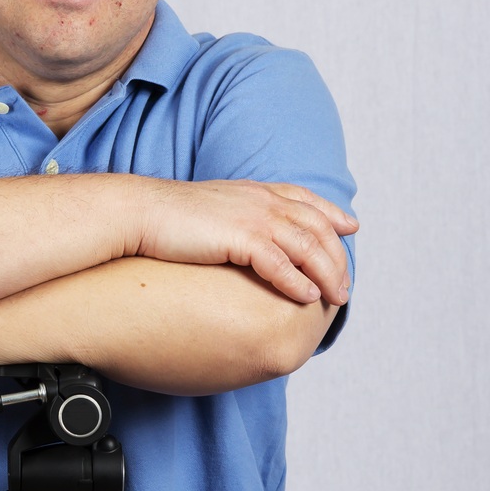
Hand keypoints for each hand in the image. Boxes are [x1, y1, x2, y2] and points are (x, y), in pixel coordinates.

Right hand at [133, 177, 355, 304]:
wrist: (138, 213)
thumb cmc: (166, 220)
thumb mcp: (211, 211)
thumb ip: (235, 219)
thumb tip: (241, 240)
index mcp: (255, 192)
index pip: (305, 199)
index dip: (332, 213)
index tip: (351, 227)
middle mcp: (261, 200)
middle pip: (316, 226)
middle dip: (336, 257)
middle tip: (345, 286)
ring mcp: (253, 216)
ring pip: (306, 245)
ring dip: (326, 273)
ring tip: (336, 298)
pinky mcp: (239, 237)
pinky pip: (279, 262)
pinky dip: (297, 281)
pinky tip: (307, 298)